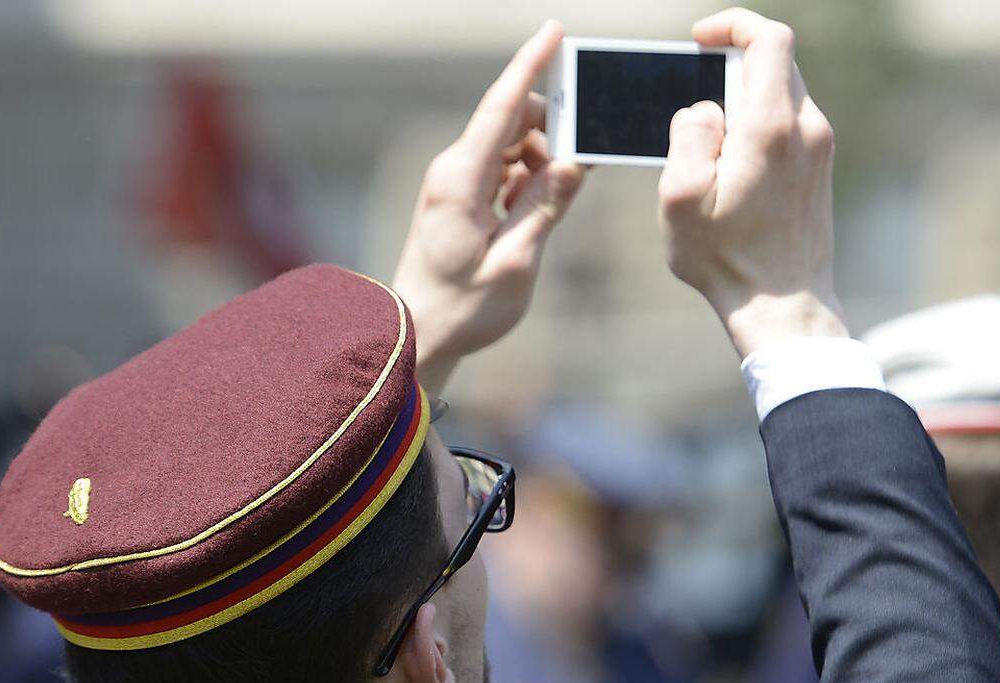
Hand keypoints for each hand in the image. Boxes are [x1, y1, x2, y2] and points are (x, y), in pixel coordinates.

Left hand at [393, 21, 585, 392]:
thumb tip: (573, 162)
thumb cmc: (464, 309)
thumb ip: (545, 207)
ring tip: (550, 207)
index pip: (501, 109)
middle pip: (512, 123)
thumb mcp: (515, 262)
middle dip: (553, 131)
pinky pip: (503, 171)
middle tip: (579, 166)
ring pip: (512, 146)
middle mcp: (454, 171)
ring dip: (542, 164)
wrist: (419, 335)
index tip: (555, 31)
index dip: (530, 66)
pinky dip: (527, 181)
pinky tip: (532, 215)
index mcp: (461, 181)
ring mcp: (455, 183)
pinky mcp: (461, 197)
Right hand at [658, 8, 846, 359]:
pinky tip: (733, 173)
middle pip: (776, 63)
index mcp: (771, 127)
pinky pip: (789, 126)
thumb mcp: (681, 199)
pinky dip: (758, 129)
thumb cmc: (726, 260)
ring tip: (712, 156)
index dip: (733, 25)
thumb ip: (688, 136)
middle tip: (697, 111)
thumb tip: (704, 108)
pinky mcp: (820, 170)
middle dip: (731, 70)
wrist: (783, 307)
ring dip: (743, 105)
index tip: (701, 41)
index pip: (769, 39)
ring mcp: (820, 149)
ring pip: (782, 96)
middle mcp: (807, 128)